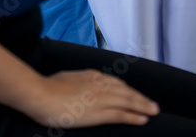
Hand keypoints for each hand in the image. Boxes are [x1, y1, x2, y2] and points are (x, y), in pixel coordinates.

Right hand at [29, 70, 159, 127]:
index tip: (134, 94)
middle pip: (125, 90)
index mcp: (91, 75)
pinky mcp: (98, 112)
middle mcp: (100, 84)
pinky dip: (134, 117)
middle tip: (153, 104)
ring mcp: (100, 98)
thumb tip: (77, 83)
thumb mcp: (66, 78)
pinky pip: (121, 114)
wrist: (42, 94)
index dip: (127, 89)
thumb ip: (76, 81)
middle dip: (140, 97)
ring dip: (143, 106)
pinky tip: (143, 120)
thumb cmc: (47, 88)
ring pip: (128, 101)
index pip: (115, 82)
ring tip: (154, 111)